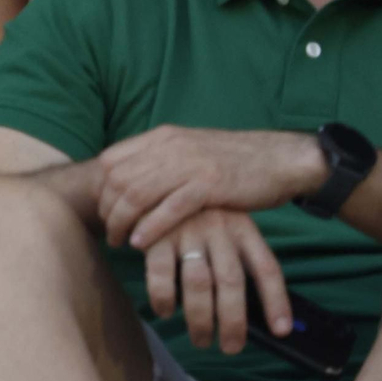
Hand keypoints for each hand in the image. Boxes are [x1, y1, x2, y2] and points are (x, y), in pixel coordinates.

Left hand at [98, 126, 323, 248]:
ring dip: (123, 222)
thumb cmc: (232, 161)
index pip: (111, 160)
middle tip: (111, 233)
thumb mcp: (189, 150)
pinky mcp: (209, 184)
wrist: (280, 158)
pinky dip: (150, 226)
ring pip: (137, 194)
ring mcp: (189, 164)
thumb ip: (159, 160)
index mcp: (162, 137)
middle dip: (107, 210)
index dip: (101, 189)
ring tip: (121, 242)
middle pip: (118, 180)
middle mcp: (171, 146)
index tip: (104, 211)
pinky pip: (169, 207)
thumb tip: (127, 180)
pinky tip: (141, 243)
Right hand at [143, 208, 292, 353]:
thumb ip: (234, 252)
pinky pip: (161, 275)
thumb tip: (249, 303)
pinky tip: (165, 311)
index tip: (281, 331)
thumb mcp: (223, 219)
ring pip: (199, 284)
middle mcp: (218, 229)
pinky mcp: (156, 235)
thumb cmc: (192, 209)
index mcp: (242, 227)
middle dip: (233, 321)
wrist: (151, 176)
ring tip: (201, 340)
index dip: (276, 301)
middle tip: (231, 347)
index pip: (266, 268)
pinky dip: (164, 298)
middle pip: (232, 283)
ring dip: (200, 319)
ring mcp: (186, 231)